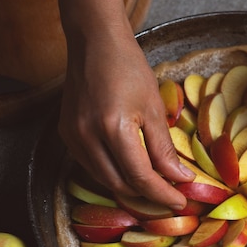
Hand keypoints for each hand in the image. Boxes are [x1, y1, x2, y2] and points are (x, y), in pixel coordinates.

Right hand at [58, 32, 193, 208]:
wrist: (95, 43)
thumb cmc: (128, 68)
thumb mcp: (153, 108)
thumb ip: (164, 148)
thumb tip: (180, 179)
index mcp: (113, 128)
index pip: (140, 177)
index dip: (162, 194)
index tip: (180, 202)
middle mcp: (86, 137)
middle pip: (120, 185)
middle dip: (147, 195)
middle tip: (171, 196)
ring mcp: (72, 137)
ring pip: (104, 179)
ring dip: (130, 187)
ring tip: (154, 185)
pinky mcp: (66, 134)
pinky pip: (92, 166)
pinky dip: (113, 172)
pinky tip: (130, 168)